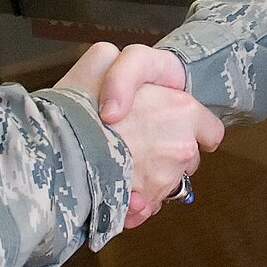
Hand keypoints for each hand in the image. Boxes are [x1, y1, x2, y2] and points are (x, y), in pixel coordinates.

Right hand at [56, 43, 222, 226]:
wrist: (56, 147)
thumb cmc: (80, 102)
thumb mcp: (102, 58)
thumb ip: (125, 69)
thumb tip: (130, 88)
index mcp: (182, 109)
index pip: (210, 129)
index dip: (193, 129)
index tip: (173, 130)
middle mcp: (182, 146)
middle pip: (186, 159)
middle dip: (165, 156)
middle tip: (133, 145)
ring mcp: (165, 179)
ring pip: (164, 185)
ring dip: (146, 181)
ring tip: (116, 167)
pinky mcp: (145, 206)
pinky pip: (145, 208)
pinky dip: (133, 206)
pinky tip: (114, 192)